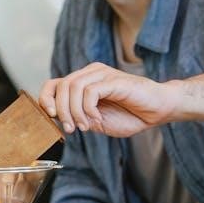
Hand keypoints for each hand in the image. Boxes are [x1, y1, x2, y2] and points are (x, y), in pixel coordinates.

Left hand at [39, 62, 180, 137]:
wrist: (157, 111)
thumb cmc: (129, 115)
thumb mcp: (95, 121)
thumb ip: (76, 117)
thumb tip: (54, 118)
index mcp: (84, 82)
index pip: (53, 84)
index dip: (46, 100)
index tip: (51, 117)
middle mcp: (91, 73)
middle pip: (61, 86)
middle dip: (62, 111)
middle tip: (71, 129)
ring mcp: (102, 74)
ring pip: (73, 87)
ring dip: (74, 112)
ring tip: (86, 126)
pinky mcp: (114, 80)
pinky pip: (90, 91)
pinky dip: (88, 109)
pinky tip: (97, 119)